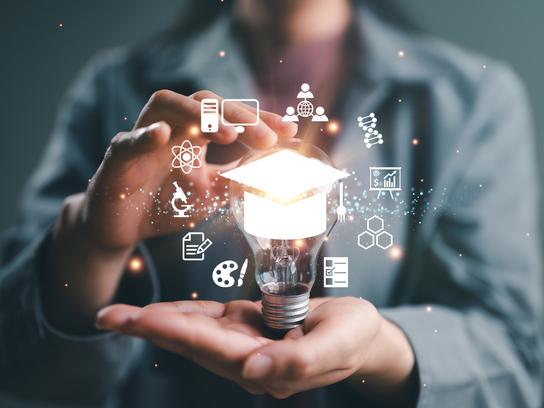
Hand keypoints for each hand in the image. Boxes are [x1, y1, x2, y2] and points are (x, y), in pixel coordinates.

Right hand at [44, 90, 296, 328]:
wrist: (124, 229)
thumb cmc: (167, 204)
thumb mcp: (211, 192)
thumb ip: (238, 179)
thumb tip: (276, 172)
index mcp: (196, 134)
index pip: (230, 115)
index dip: (260, 120)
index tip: (289, 131)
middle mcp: (172, 127)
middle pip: (206, 102)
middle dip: (239, 117)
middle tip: (267, 139)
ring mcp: (144, 138)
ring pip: (167, 104)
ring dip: (200, 116)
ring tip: (230, 134)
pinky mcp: (119, 157)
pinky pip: (128, 139)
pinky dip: (145, 135)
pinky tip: (164, 135)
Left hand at [96, 297, 415, 398]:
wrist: (359, 333)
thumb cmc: (353, 338)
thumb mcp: (336, 346)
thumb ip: (297, 362)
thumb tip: (253, 374)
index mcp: (264, 366)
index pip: (209, 348)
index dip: (172, 332)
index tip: (137, 320)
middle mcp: (245, 358)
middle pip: (189, 342)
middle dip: (148, 328)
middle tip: (106, 317)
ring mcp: (245, 343)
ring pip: (193, 331)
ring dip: (158, 321)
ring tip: (119, 314)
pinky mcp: (248, 327)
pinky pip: (211, 319)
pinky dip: (186, 312)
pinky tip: (163, 308)